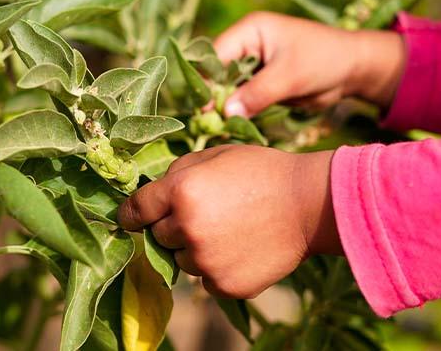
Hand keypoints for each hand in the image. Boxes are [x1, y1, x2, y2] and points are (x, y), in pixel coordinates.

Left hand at [117, 145, 340, 298]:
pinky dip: (217, 268)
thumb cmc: (262, 172)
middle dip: (173, 226)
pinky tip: (241, 248)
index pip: (134, 211)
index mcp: (181, 191)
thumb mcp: (215, 155)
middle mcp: (187, 229)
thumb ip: (177, 173)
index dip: (131, 214)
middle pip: (158, 237)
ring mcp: (205, 261)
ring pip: (181, 261)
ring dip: (195, 249)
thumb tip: (151, 195)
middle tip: (207, 214)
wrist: (309, 204)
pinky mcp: (224, 285)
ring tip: (229, 230)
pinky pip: (206, 280)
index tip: (132, 218)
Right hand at [214, 11, 405, 117]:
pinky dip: (239, 113)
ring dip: (225, 107)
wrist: (354, 69)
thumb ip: (257, 93)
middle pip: (218, 73)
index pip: (216, 55)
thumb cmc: (324, 59)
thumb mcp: (290, 76)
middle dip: (214, 97)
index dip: (207, 81)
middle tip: (207, 123)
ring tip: (218, 128)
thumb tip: (225, 112)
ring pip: (229, 89)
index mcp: (250, 30)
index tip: (203, 108)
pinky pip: (244, 99)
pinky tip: (233, 128)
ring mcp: (254, 66)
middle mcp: (247, 45)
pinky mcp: (262, 84)